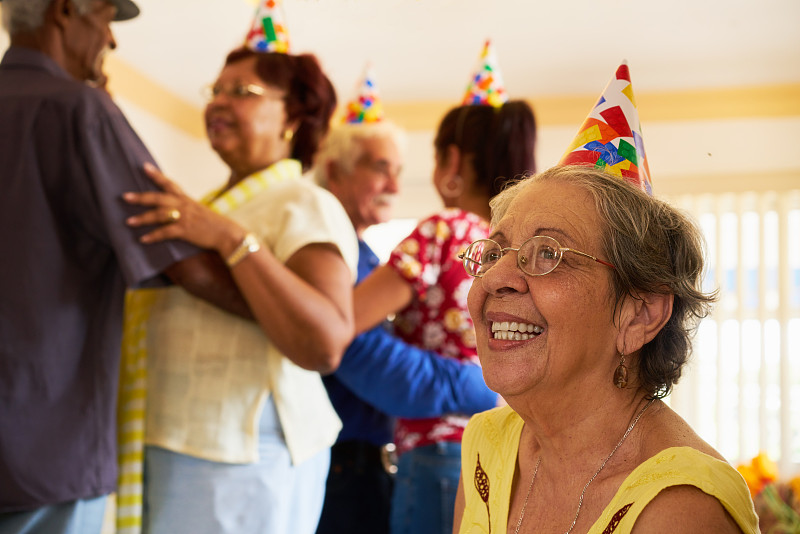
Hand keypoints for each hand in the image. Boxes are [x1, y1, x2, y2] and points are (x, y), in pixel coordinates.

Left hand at [124, 163, 245, 254]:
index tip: (144, 166)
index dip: (157, 175)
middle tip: (125, 196)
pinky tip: (143, 239)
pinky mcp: (185, 230)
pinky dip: (153, 236)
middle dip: (141, 197)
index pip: (170, 184)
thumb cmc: (214, 224)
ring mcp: (184, 217)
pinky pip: (165, 233)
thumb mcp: (200, 211)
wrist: (227, 233)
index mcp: (187, 199)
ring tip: (128, 221)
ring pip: (158, 215)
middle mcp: (184, 205)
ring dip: (142, 218)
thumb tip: (174, 209)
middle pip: (158, 198)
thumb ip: (186, 208)